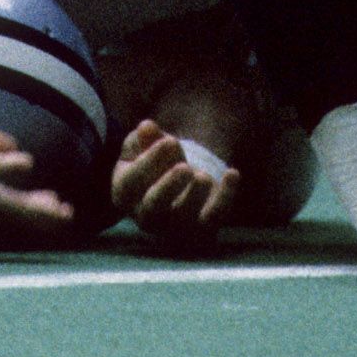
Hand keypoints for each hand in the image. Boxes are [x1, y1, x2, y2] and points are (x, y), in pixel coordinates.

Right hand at [113, 119, 239, 248]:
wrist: (175, 186)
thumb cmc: (152, 163)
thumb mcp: (141, 146)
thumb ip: (143, 137)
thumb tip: (148, 127)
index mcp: (124, 195)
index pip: (131, 182)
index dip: (149, 161)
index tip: (169, 140)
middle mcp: (146, 216)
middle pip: (154, 208)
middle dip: (169, 188)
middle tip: (185, 167)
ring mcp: (175, 227)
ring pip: (185, 218)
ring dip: (196, 197)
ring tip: (203, 175)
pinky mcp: (202, 229)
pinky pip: (216, 218)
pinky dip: (226, 197)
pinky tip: (232, 173)